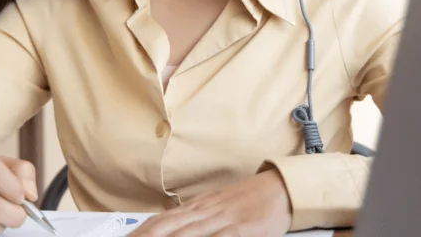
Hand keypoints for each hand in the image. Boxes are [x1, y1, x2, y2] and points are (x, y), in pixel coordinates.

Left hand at [131, 170, 292, 236]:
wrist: (279, 188)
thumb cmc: (248, 199)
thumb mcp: (217, 205)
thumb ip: (194, 218)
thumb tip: (169, 226)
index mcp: (197, 206)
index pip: (160, 221)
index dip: (141, 232)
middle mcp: (204, 212)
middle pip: (166, 228)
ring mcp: (220, 220)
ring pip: (184, 234)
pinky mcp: (238, 230)